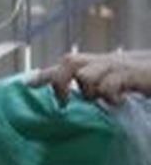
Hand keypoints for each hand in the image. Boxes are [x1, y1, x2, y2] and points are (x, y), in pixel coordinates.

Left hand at [30, 50, 150, 104]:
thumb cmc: (137, 77)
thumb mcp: (111, 81)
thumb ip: (91, 88)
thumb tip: (68, 100)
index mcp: (95, 64)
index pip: (64, 65)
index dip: (45, 74)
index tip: (27, 84)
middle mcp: (102, 62)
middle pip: (69, 63)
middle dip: (60, 81)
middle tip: (63, 102)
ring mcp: (116, 66)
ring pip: (85, 74)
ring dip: (88, 91)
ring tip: (102, 100)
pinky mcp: (131, 74)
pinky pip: (109, 84)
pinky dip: (109, 96)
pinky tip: (118, 102)